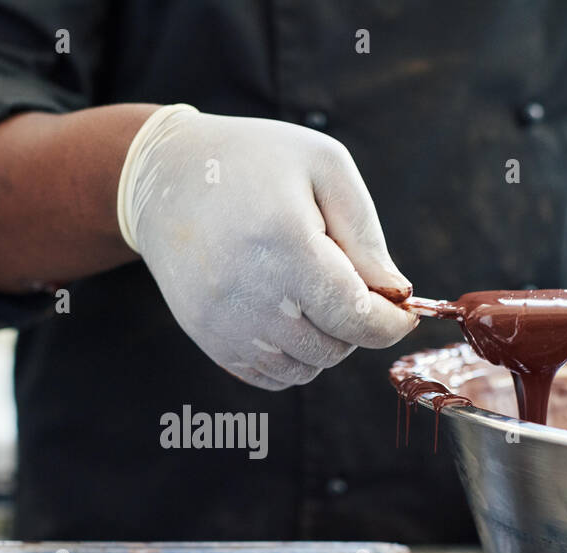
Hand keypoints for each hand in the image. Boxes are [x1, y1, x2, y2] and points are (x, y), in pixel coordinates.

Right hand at [118, 105, 415, 389]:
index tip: (403, 311)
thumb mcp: (323, 167)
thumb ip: (366, 234)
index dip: (390, 324)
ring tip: (312, 297)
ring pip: (303, 369)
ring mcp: (223, 322)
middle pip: (333, 348)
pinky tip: (286, 316)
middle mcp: (250, 292)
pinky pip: (269, 377)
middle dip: (356, 327)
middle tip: (348, 286)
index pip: (355, 317)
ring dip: (323, 345)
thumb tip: (396, 294)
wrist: (164, 178)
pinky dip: (291, 358)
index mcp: (284, 242)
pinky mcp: (207, 338)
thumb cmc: (252, 161)